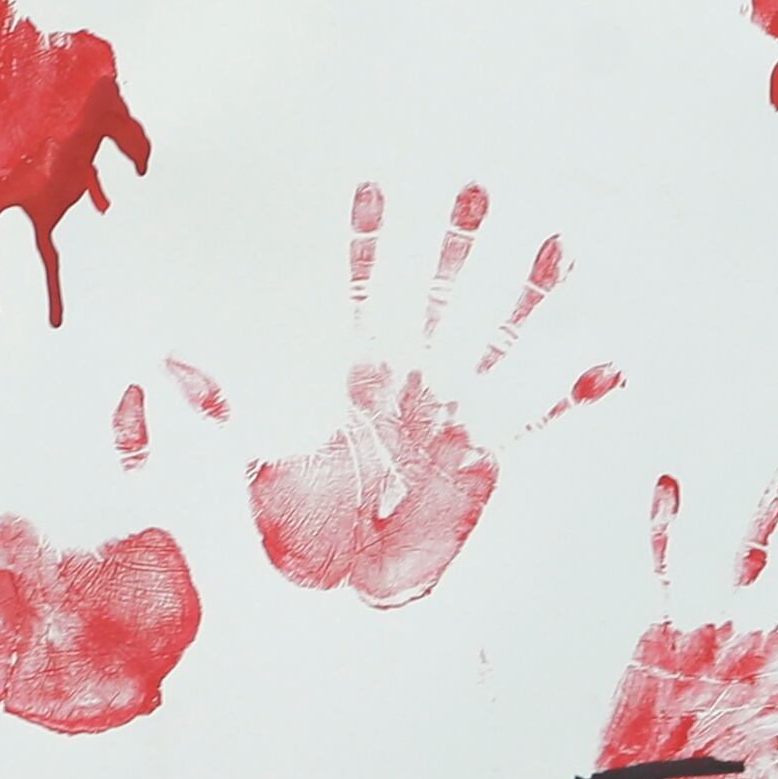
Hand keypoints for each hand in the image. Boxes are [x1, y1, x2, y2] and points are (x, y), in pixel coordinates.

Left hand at [171, 183, 620, 610]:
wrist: (340, 594)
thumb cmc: (298, 528)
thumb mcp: (251, 461)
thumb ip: (221, 407)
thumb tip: (166, 358)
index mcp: (357, 371)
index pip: (366, 287)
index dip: (370, 239)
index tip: (372, 184)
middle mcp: (412, 381)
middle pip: (442, 294)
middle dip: (458, 243)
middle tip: (475, 187)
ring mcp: (455, 413)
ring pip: (499, 337)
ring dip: (528, 293)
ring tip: (559, 242)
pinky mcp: (487, 458)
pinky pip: (538, 419)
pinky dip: (574, 396)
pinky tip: (611, 367)